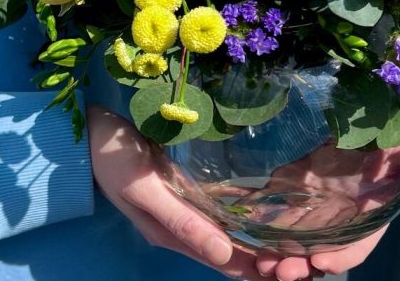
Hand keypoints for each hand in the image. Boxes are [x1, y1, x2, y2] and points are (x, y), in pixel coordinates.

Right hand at [88, 106, 399, 280]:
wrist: (88, 132)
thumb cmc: (113, 157)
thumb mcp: (143, 189)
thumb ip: (181, 221)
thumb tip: (225, 256)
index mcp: (174, 234)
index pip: (227, 263)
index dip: (259, 270)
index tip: (297, 270)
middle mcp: (185, 225)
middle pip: (234, 251)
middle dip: (269, 257)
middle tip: (310, 255)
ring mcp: (188, 204)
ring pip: (233, 230)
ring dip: (262, 238)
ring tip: (299, 237)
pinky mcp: (190, 183)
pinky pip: (225, 206)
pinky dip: (248, 214)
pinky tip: (269, 206)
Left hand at [242, 134, 399, 279]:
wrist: (358, 120)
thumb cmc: (388, 137)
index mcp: (369, 216)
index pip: (356, 246)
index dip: (341, 257)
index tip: (321, 264)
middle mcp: (340, 218)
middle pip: (321, 252)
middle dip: (301, 266)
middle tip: (280, 273)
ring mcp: (316, 206)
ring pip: (297, 241)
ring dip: (281, 257)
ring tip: (263, 266)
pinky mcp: (294, 190)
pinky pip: (279, 214)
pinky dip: (267, 229)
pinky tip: (252, 235)